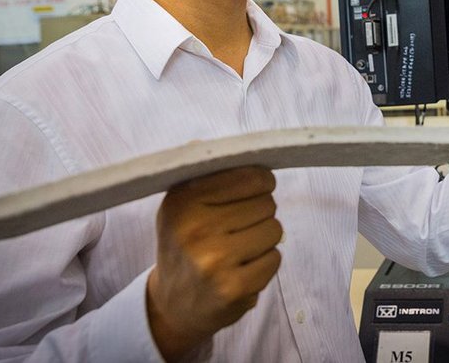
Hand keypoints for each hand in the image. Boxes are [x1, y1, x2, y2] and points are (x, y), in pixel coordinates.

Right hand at [147, 166, 281, 361]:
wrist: (173, 304)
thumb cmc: (186, 244)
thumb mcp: (181, 204)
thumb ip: (205, 171)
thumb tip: (225, 145)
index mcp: (182, 201)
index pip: (251, 177)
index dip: (262, 182)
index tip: (256, 190)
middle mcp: (195, 229)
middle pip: (267, 203)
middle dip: (260, 213)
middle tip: (237, 228)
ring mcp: (214, 261)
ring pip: (275, 229)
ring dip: (264, 238)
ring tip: (239, 248)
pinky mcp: (233, 288)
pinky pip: (275, 258)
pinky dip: (265, 262)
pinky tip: (242, 269)